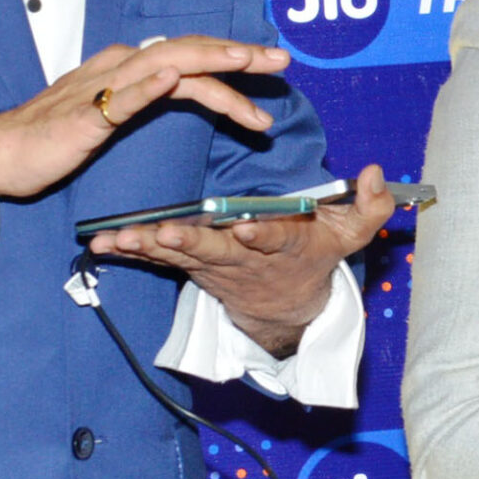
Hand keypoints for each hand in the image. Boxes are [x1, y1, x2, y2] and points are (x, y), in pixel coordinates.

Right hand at [0, 36, 293, 203]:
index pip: (189, 56)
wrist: (0, 154)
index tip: (270, 67)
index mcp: (126, 67)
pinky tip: (174, 78)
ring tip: (247, 63)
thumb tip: (178, 85)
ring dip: (210, 61)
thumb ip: (143, 98)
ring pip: (165, 65)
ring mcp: (101, 88)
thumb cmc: (52, 138)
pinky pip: (121, 97)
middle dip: (238, 55)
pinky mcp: (84, 116)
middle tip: (281, 61)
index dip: (231, 59)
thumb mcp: (110, 114)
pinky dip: (149, 84)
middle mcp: (118, 67)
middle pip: (188, 52)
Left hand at [85, 165, 399, 355]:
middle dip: (190, 242)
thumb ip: (369, 206)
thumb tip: (376, 171)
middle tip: (166, 233)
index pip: (274, 237)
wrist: (286, 307)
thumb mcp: (351, 236)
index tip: (248, 226)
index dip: (261, 234)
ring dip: (147, 247)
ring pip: (178, 255)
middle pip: (215, 250)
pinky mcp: (191, 264)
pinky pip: (158, 259)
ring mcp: (213, 263)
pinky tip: (102, 243)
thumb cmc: (317, 256)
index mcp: (284, 243)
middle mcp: (244, 256)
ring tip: (118, 238)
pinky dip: (131, 251)